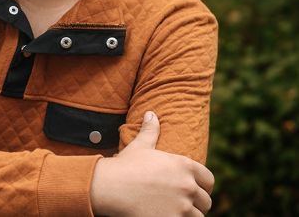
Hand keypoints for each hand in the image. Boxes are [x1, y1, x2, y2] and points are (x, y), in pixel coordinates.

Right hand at [90, 111, 213, 215]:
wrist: (111, 186)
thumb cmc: (126, 165)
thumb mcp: (140, 146)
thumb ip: (150, 130)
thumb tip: (151, 114)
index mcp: (183, 165)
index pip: (208, 180)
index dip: (203, 185)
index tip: (194, 189)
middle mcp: (187, 186)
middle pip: (205, 201)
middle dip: (196, 203)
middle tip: (183, 203)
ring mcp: (182, 207)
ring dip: (190, 216)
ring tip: (177, 212)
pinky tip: (170, 216)